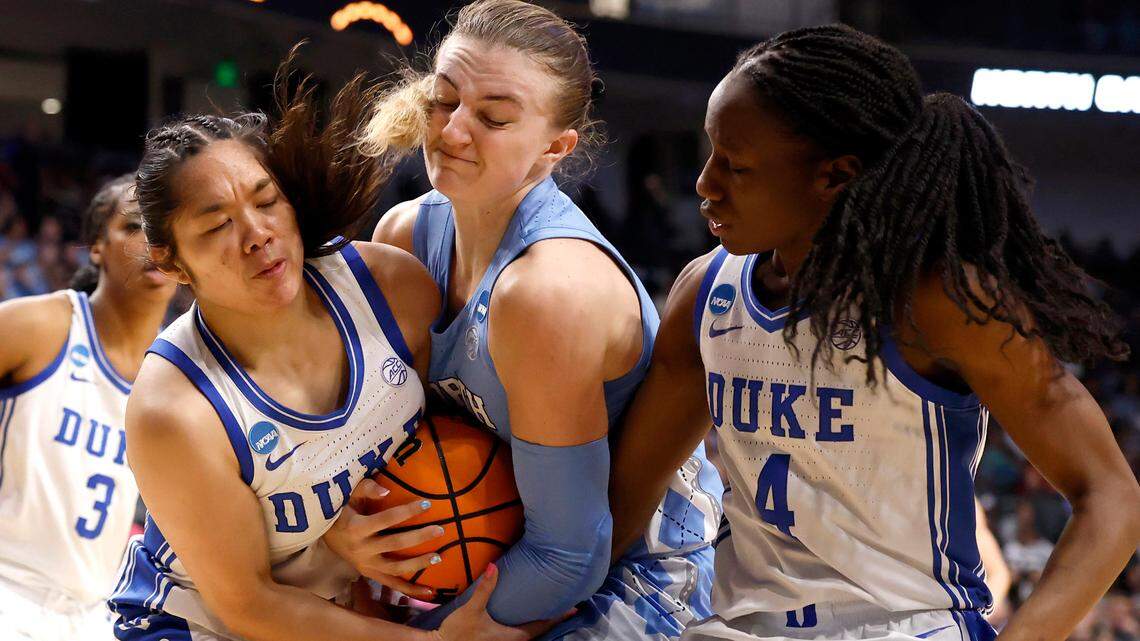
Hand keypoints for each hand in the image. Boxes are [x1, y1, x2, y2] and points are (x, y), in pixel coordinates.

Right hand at [322, 477, 443, 598]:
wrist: (324, 533)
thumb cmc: (340, 509)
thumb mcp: (348, 494)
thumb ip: (366, 488)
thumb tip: (387, 491)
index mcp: (356, 528)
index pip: (388, 519)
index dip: (408, 511)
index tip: (428, 503)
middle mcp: (361, 549)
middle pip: (395, 544)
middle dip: (419, 537)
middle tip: (440, 530)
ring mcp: (365, 564)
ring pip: (395, 568)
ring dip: (417, 564)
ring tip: (438, 558)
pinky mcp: (369, 574)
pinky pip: (391, 584)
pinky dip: (409, 590)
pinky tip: (429, 592)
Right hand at [434, 564, 575, 640]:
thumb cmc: (458, 631)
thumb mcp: (472, 608)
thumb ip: (485, 588)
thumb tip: (493, 567)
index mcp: (512, 636)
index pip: (542, 626)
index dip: (558, 617)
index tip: (574, 608)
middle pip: (539, 631)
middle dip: (553, 619)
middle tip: (567, 606)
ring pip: (530, 634)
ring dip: (541, 623)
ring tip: (551, 609)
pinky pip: (520, 634)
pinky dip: (529, 625)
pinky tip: (527, 616)